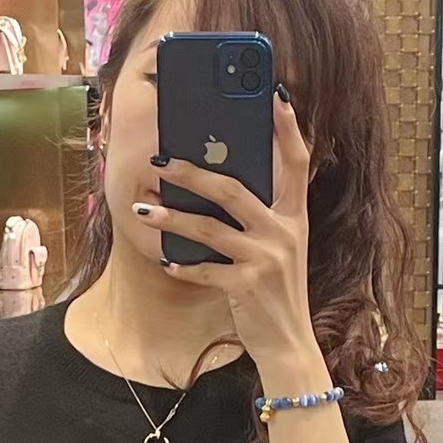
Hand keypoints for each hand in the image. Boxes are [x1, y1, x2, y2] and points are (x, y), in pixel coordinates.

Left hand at [134, 89, 314, 366]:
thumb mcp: (279, 251)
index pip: (298, 163)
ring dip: (173, 216)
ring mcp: (266, 260)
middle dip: (194, 173)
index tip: (275, 96)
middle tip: (162, 160)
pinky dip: (182, 264)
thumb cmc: (276, 295)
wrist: (289, 346)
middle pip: (234, 189)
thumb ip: (260, 220)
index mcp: (294, 218)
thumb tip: (217, 186)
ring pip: (210, 228)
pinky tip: (165, 259)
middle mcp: (284, 234)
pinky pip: (205, 269)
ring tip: (144, 208)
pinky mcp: (247, 287)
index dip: (288, 129)